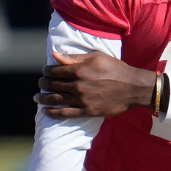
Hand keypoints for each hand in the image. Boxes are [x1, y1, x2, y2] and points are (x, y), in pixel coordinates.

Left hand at [36, 51, 156, 119]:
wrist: (133, 87)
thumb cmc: (116, 68)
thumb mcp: (97, 57)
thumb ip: (75, 57)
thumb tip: (55, 56)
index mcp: (80, 70)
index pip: (55, 71)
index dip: (47, 71)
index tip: (45, 71)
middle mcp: (78, 85)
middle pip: (53, 85)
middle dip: (43, 84)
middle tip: (40, 84)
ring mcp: (82, 100)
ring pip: (56, 100)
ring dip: (43, 98)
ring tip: (37, 97)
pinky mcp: (87, 111)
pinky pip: (65, 113)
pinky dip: (53, 113)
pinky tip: (45, 112)